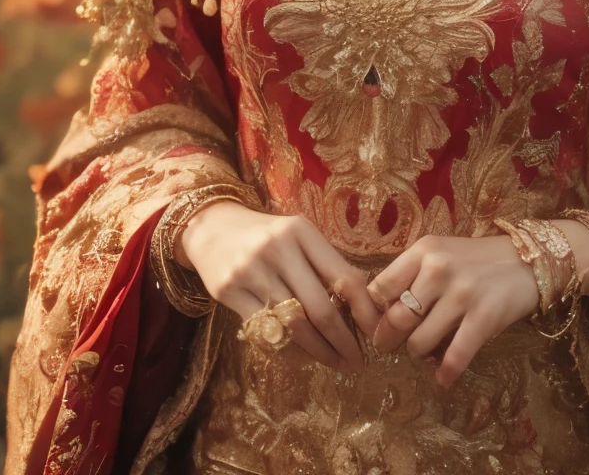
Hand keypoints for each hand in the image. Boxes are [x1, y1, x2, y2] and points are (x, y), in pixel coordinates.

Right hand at [179, 201, 381, 370]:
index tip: (377, 335)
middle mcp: (276, 247)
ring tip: (334, 361)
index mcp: (301, 231)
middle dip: (343, 342)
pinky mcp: (228, 291)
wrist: (211, 226)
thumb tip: (367, 305)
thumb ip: (327, 265)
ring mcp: (250, 270)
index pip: (343, 277)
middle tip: (356, 362)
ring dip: (319, 351)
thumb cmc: (266, 236)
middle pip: (319, 309)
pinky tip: (302, 353)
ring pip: (294, 326)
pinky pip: (267, 331)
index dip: (364, 311)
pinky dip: (289, 348)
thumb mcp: (298, 237)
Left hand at [366, 234, 539, 388]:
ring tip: (421, 355)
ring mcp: (462, 294)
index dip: (374, 311)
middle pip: (397, 318)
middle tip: (389, 347)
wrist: (525, 262)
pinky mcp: (484, 318)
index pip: (381, 286)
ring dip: (417, 354)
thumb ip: (413, 274)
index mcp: (423, 251)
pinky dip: (445, 373)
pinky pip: (456, 355)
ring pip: (421, 340)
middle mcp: (438, 270)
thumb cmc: (475, 260)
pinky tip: (441, 380)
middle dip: (389, 339)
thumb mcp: (439, 253)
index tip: (375, 323)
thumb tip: (382, 309)